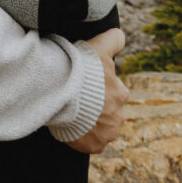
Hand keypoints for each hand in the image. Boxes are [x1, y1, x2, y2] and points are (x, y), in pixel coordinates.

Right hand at [66, 28, 128, 153]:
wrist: (61, 89)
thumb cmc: (80, 67)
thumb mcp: (99, 46)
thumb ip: (114, 39)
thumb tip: (120, 36)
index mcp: (120, 93)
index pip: (113, 92)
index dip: (99, 87)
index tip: (85, 85)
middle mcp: (118, 116)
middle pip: (108, 112)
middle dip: (96, 108)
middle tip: (77, 98)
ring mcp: (106, 133)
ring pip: (100, 129)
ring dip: (90, 123)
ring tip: (72, 112)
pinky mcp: (94, 146)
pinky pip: (90, 144)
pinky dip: (81, 138)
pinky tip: (70, 126)